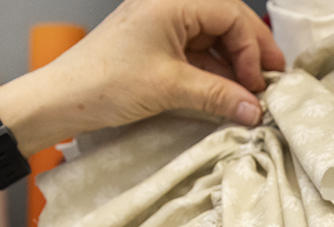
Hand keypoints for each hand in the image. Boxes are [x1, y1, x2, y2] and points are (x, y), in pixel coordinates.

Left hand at [0, 0, 284, 155]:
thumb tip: (256, 109)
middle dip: (250, 54)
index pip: (231, 15)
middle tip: (271, 83)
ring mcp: (162, 28)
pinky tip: (228, 97)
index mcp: (173, 2)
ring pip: (213, 42)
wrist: (62, 99)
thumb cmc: (105, 83)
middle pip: (226, 24)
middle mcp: (169, 7)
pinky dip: (215, 76)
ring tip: (251, 96)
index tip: (260, 82)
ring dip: (234, 68)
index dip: (253, 48)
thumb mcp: (170, 88)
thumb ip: (218, 95)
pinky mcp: (156, 49)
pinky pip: (197, 57)